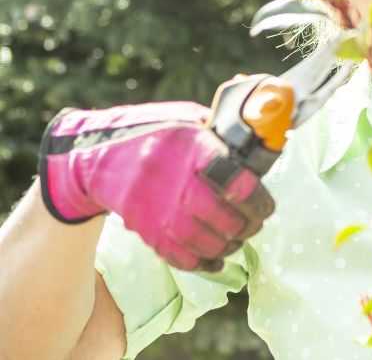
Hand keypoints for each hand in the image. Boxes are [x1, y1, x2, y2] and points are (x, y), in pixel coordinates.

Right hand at [38, 102, 274, 271]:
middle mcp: (174, 179)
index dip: (257, 199)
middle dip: (246, 226)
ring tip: (237, 240)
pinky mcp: (143, 228)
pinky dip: (202, 263)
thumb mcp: (187, 120)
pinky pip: (177, 256)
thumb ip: (220, 136)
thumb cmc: (151, 133)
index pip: (235, 181)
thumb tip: (258, 151)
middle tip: (255, 224)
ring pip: (202, 241)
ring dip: (227, 247)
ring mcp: (156, 207)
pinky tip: (216, 260)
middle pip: (221, 216)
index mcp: (192, 147)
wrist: (94, 155)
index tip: (265, 205)